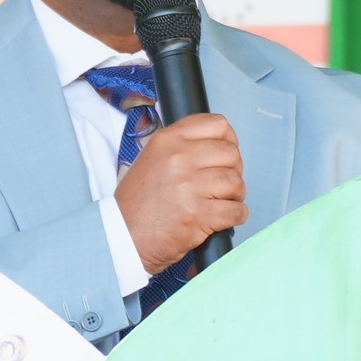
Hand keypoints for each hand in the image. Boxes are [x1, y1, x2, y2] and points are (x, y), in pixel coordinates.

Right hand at [114, 115, 246, 273]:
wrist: (123, 236)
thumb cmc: (138, 203)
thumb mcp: (152, 158)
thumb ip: (182, 147)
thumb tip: (218, 145)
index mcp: (168, 140)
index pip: (217, 124)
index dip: (229, 140)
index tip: (225, 155)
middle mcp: (179, 159)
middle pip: (232, 154)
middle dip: (233, 171)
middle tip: (222, 185)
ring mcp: (189, 187)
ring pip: (236, 182)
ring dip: (235, 195)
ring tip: (220, 202)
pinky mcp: (198, 214)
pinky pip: (236, 210)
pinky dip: (235, 215)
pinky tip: (221, 218)